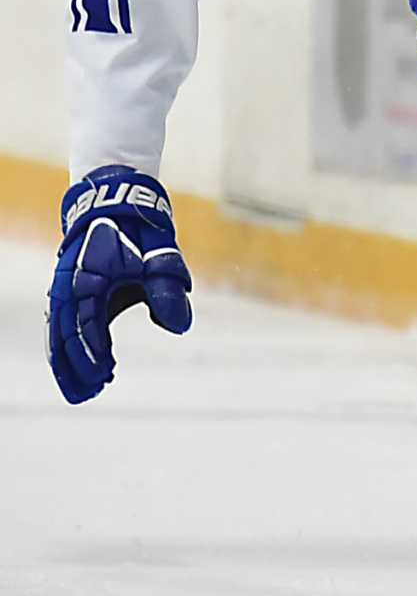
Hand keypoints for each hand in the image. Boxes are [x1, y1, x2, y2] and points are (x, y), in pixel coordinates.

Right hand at [47, 167, 192, 403]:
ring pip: (59, 334)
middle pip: (64, 337)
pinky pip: (63, 325)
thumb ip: (167, 290)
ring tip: (82, 390)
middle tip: (88, 394)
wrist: (116, 201)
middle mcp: (69, 287)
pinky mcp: (70, 290)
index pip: (85, 324)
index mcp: (87, 280)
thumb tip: (179, 326)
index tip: (106, 374)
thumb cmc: (140, 231)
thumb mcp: (161, 257)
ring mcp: (66, 289)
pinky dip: (68, 347)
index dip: (93, 352)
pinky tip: (80, 366)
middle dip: (75, 367)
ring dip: (68, 362)